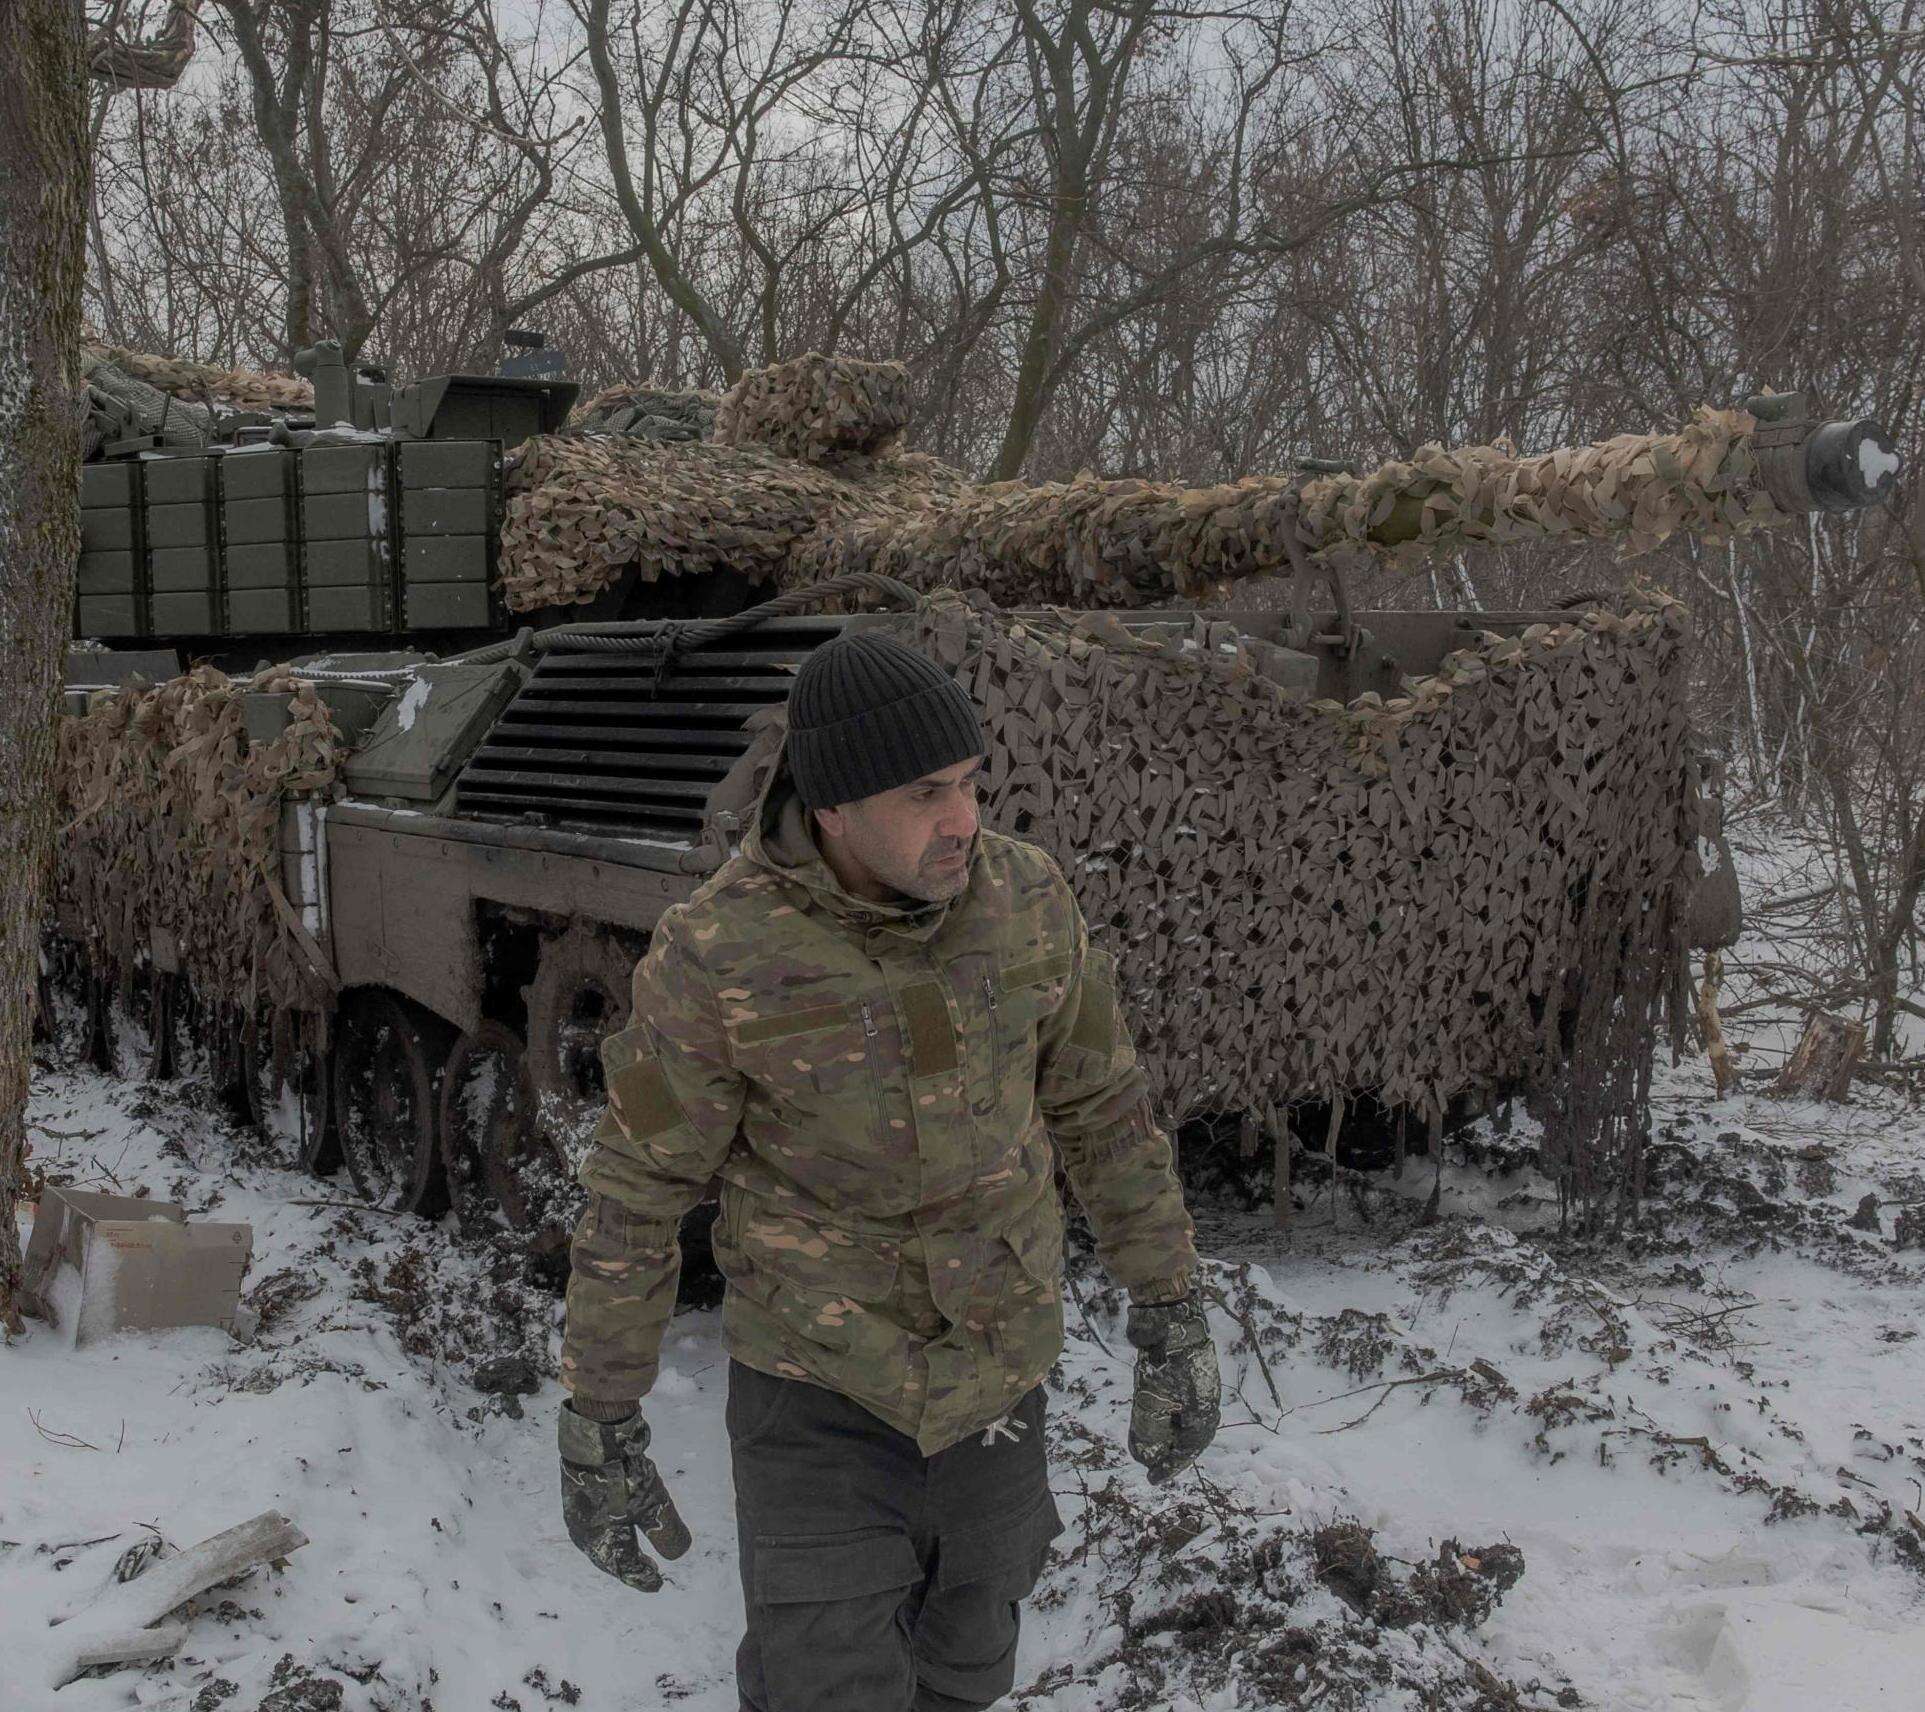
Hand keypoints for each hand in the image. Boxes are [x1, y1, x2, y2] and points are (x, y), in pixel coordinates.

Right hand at [558, 1402, 692, 1590]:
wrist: (595, 1436)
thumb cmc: (624, 1476)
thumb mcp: (654, 1505)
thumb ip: (667, 1533)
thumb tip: (679, 1555)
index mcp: (600, 1542)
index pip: (624, 1567)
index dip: (642, 1576)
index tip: (658, 1583)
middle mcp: (584, 1532)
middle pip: (608, 1556)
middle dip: (628, 1565)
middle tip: (648, 1569)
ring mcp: (578, 1512)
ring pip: (599, 1538)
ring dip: (617, 1547)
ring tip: (633, 1547)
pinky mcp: (578, 1492)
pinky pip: (595, 1520)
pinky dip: (609, 1527)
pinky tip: (617, 1520)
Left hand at [1125, 1297, 1219, 1485]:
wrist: (1170, 1316)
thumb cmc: (1166, 1358)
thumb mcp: (1153, 1397)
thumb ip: (1149, 1426)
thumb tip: (1143, 1453)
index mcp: (1204, 1410)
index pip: (1189, 1448)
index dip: (1170, 1466)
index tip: (1153, 1479)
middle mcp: (1204, 1401)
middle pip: (1190, 1436)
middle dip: (1170, 1451)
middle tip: (1152, 1464)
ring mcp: (1198, 1386)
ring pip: (1185, 1420)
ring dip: (1168, 1433)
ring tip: (1149, 1443)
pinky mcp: (1188, 1374)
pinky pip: (1180, 1403)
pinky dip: (1168, 1414)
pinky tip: (1155, 1416)